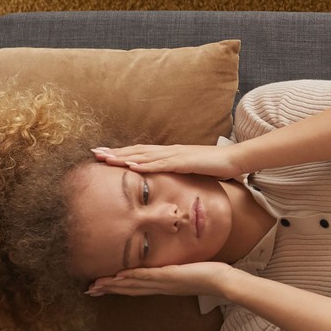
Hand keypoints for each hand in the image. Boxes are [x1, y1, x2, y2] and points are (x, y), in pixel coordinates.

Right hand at [87, 262, 232, 298]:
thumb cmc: (210, 276)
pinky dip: (132, 276)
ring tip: (95, 286)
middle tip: (89, 291)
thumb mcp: (188, 272)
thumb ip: (177, 271)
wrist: (223, 282)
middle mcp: (160, 287)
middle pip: (129, 289)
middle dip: (109, 289)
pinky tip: (118, 276)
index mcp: (163, 286)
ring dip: (114, 284)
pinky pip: (147, 276)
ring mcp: (163, 283)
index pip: (136, 288)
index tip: (101, 288)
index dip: (118, 288)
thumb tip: (173, 267)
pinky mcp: (170, 277)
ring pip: (133, 284)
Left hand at [92, 143, 244, 178]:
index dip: (121, 153)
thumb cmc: (215, 167)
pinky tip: (131, 165)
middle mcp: (169, 151)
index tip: (103, 155)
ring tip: (105, 158)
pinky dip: (144, 164)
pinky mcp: (184, 162)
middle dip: (115, 152)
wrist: (235, 159)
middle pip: (137, 150)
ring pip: (144, 155)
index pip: (141, 152)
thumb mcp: (191, 170)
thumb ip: (178, 173)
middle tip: (94, 153)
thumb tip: (166, 180)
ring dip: (123, 156)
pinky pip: (160, 164)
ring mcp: (176, 155)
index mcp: (170, 153)